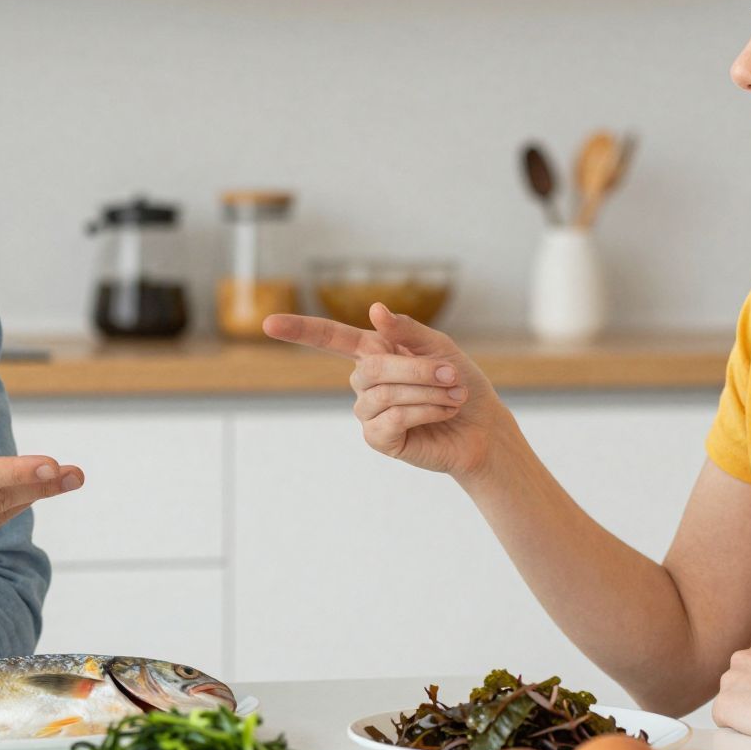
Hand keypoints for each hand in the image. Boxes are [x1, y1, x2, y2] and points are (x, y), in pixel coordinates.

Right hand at [263, 302, 505, 479]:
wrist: (482, 428)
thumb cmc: (461, 384)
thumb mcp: (440, 347)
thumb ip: (407, 330)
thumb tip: (374, 310)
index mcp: (373, 353)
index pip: (329, 338)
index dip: (300, 330)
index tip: (268, 324)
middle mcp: (365, 382)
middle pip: (371, 367)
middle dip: (415, 368)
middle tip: (451, 374)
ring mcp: (369, 413)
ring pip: (383, 394)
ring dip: (426, 391)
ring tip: (453, 395)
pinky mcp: (380, 439)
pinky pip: (392, 419)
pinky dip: (423, 412)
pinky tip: (443, 413)